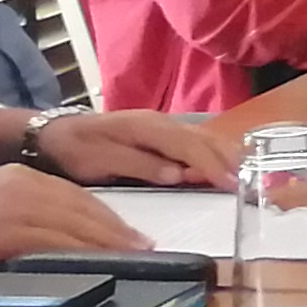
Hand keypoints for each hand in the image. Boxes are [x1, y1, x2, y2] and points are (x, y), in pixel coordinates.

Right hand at [0, 163, 150, 273]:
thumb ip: (25, 219)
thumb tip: (67, 242)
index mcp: (16, 175)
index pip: (76, 195)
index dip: (108, 217)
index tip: (134, 235)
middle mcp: (18, 181)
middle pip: (83, 206)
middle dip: (118, 229)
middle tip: (148, 248)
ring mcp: (11, 202)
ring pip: (75, 222)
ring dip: (109, 242)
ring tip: (136, 258)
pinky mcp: (2, 226)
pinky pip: (54, 239)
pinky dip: (83, 251)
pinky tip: (103, 263)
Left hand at [23, 108, 238, 189]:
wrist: (54, 134)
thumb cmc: (76, 150)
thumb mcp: (99, 161)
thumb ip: (139, 165)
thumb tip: (177, 175)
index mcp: (146, 128)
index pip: (189, 146)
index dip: (211, 165)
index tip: (231, 183)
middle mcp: (161, 122)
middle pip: (204, 139)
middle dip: (229, 160)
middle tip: (252, 183)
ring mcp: (163, 125)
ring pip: (204, 138)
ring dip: (227, 156)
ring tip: (247, 174)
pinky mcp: (162, 133)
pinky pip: (196, 142)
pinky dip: (215, 154)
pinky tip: (225, 165)